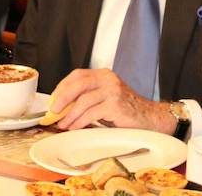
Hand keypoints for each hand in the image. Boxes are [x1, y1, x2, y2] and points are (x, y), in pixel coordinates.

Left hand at [47, 68, 174, 133]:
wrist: (148, 118)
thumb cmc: (125, 110)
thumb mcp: (105, 98)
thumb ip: (87, 97)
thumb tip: (62, 107)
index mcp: (105, 75)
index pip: (78, 75)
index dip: (62, 86)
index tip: (53, 99)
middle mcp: (109, 79)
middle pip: (78, 84)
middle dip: (61, 98)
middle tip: (53, 111)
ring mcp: (113, 91)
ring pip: (83, 100)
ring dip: (69, 115)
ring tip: (63, 124)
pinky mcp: (115, 104)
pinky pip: (91, 113)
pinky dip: (79, 121)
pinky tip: (75, 127)